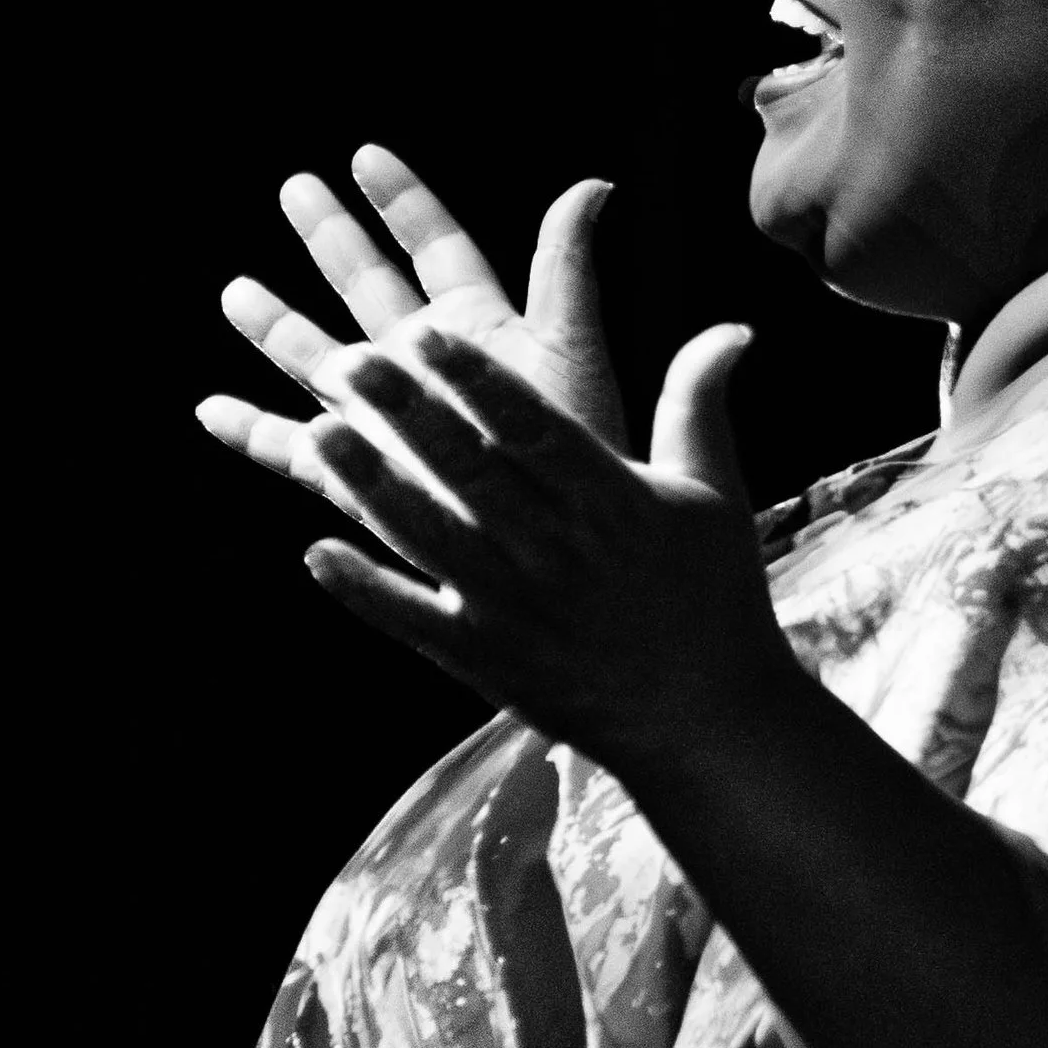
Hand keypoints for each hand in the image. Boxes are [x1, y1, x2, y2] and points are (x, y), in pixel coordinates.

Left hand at [199, 305, 796, 773]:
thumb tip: (731, 326)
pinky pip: (416, 620)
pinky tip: (316, 552)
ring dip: (372, 486)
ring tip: (321, 430)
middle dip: (409, 415)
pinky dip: (365, 591)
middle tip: (352, 360)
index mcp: (613, 503)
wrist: (704, 721)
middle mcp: (559, 552)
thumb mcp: (713, 495)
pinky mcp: (489, 660)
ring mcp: (517, 610)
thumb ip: (699, 405)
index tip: (430, 333)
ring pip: (432, 537)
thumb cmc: (712, 597)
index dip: (478, 381)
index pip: (536, 429)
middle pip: (472, 474)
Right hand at [213, 145, 627, 452]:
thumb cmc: (581, 456)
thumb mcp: (574, 351)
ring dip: (274, 324)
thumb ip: (566, 270)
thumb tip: (594, 184)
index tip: (366, 155)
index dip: (402, 201)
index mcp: (479, 327)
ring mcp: (388, 418)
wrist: (561, 548)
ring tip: (235, 291)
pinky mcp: (360, 476)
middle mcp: (425, 364)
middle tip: (294, 186)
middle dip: (330, 236)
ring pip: (316, 357)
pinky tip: (208, 410)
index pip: (436, 247)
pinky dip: (249, 431)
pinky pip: (291, 450)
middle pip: (365, 285)